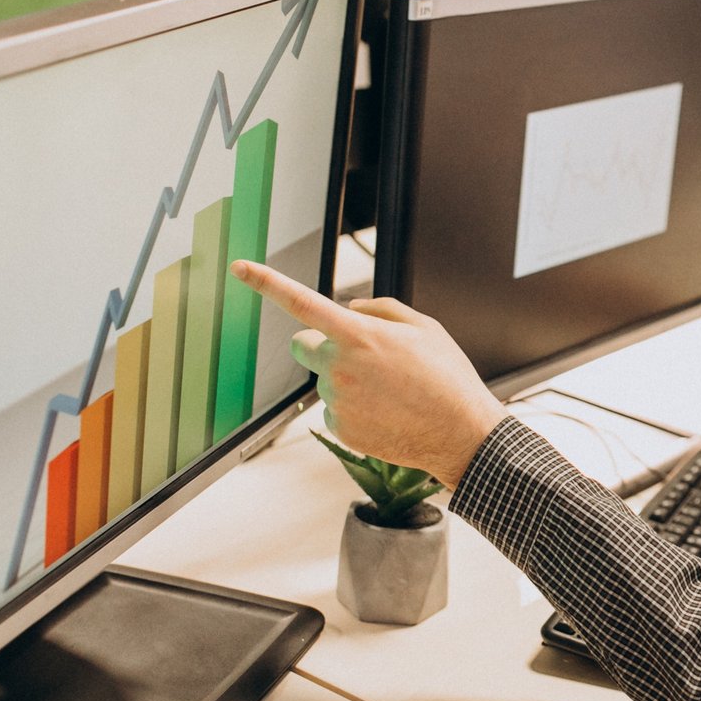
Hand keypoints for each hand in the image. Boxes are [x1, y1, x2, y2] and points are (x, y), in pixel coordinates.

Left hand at [231, 261, 505, 486]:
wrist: (460, 433)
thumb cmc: (447, 377)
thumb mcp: (424, 328)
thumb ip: (381, 310)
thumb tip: (350, 308)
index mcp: (358, 334)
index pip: (301, 302)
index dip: (267, 282)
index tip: (240, 268)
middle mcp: (339, 366)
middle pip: (302, 345)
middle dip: (321, 345)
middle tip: (360, 356)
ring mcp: (336, 400)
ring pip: (324, 380)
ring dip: (347, 381)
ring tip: (392, 391)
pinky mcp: (340, 428)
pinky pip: (335, 410)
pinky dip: (355, 409)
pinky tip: (387, 412)